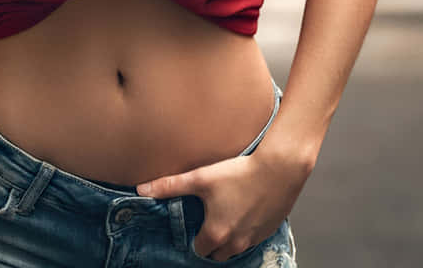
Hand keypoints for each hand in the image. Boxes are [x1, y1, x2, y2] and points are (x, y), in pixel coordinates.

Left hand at [136, 145, 310, 261]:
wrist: (280, 168)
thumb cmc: (239, 172)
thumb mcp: (201, 177)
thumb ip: (170, 186)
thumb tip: (142, 190)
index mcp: (216, 233)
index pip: (199, 249)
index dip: (195, 237)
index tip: (196, 222)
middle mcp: (236, 243)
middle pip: (217, 254)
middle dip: (212, 242)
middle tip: (209, 220)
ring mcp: (254, 240)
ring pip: (236, 249)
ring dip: (229, 238)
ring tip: (226, 215)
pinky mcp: (269, 232)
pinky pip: (253, 241)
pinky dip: (246, 232)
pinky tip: (245, 211)